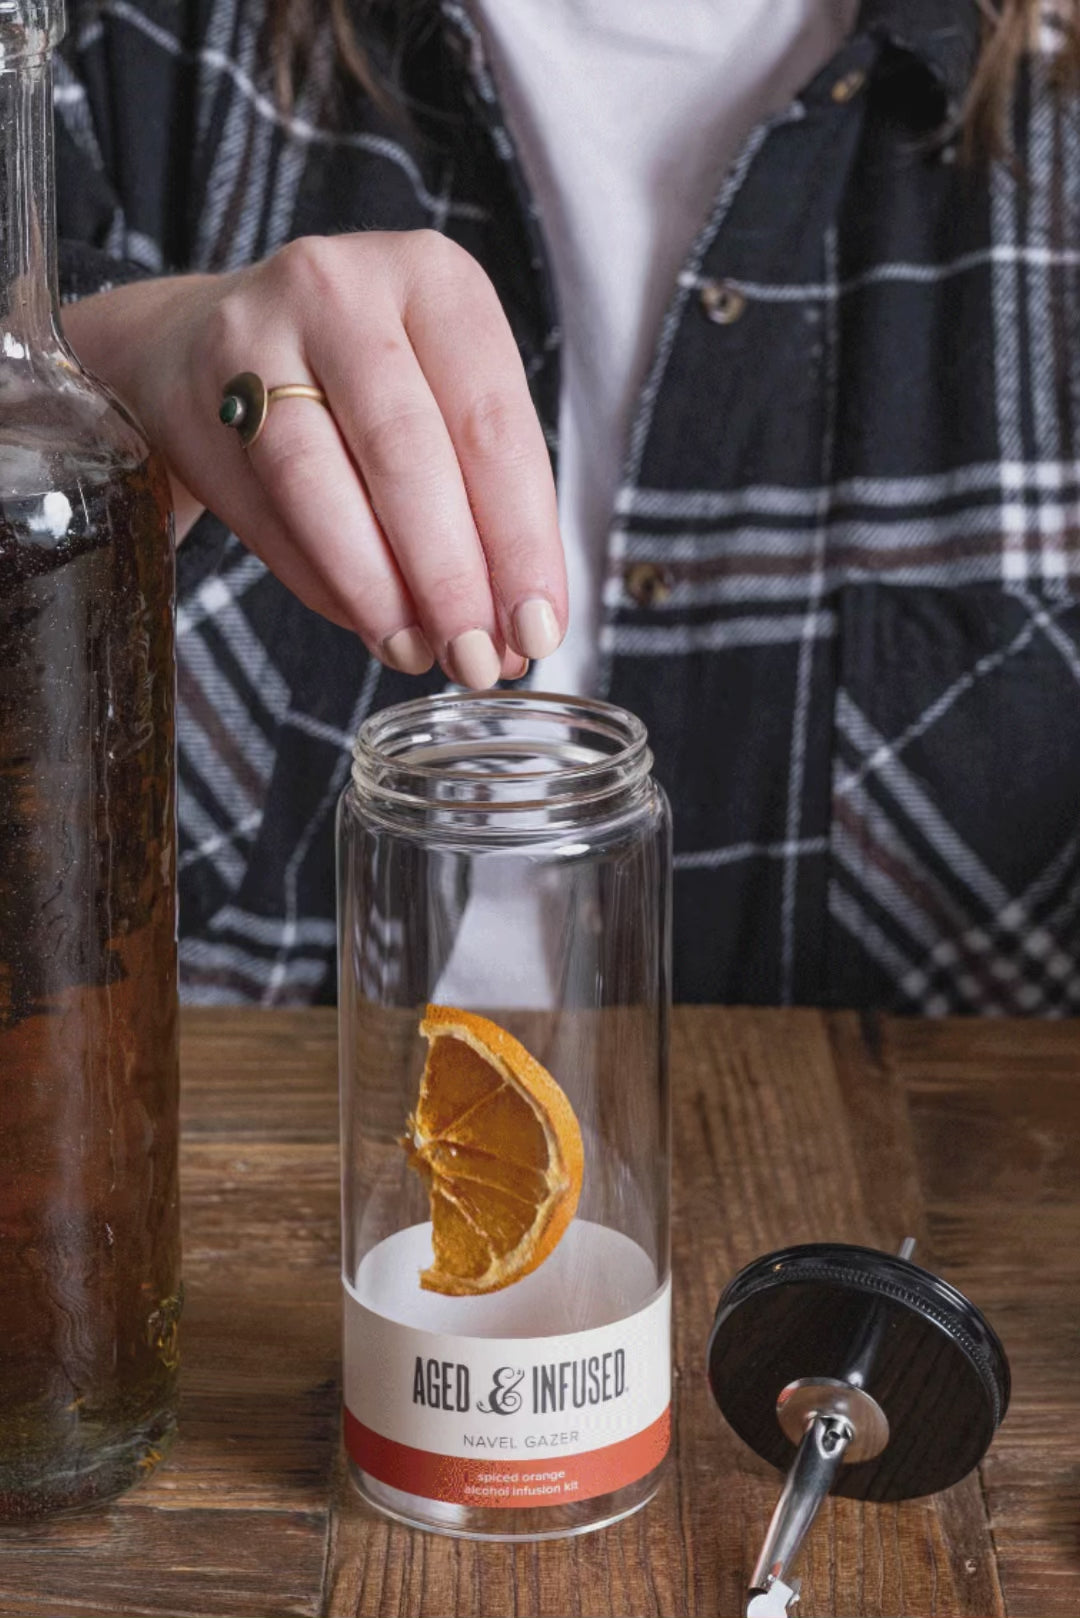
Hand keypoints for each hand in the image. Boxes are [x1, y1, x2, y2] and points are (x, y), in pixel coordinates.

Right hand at [62, 231, 565, 684]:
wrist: (208, 346)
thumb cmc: (365, 388)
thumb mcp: (444, 402)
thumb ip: (484, 507)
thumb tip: (512, 640)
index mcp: (437, 281)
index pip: (493, 424)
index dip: (521, 541)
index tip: (538, 630)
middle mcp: (343, 287)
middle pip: (405, 451)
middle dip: (449, 576)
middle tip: (474, 660)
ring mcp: (255, 332)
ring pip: (319, 483)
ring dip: (377, 590)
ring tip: (416, 651)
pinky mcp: (198, 396)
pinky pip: (266, 513)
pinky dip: (322, 584)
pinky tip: (365, 621)